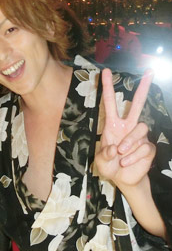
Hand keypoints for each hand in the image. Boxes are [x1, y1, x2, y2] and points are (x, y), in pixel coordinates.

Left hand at [95, 68, 155, 187]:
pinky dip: (133, 156)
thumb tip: (114, 148)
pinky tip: (126, 162)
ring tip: (121, 153)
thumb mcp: (100, 162)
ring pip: (140, 128)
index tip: (105, 71)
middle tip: (149, 72)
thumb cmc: (109, 166)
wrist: (123, 179)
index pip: (110, 102)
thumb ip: (104, 155)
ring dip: (129, 142)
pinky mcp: (149, 147)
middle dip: (143, 88)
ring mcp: (140, 136)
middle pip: (138, 104)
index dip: (108, 87)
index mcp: (113, 124)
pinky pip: (144, 147)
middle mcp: (128, 126)